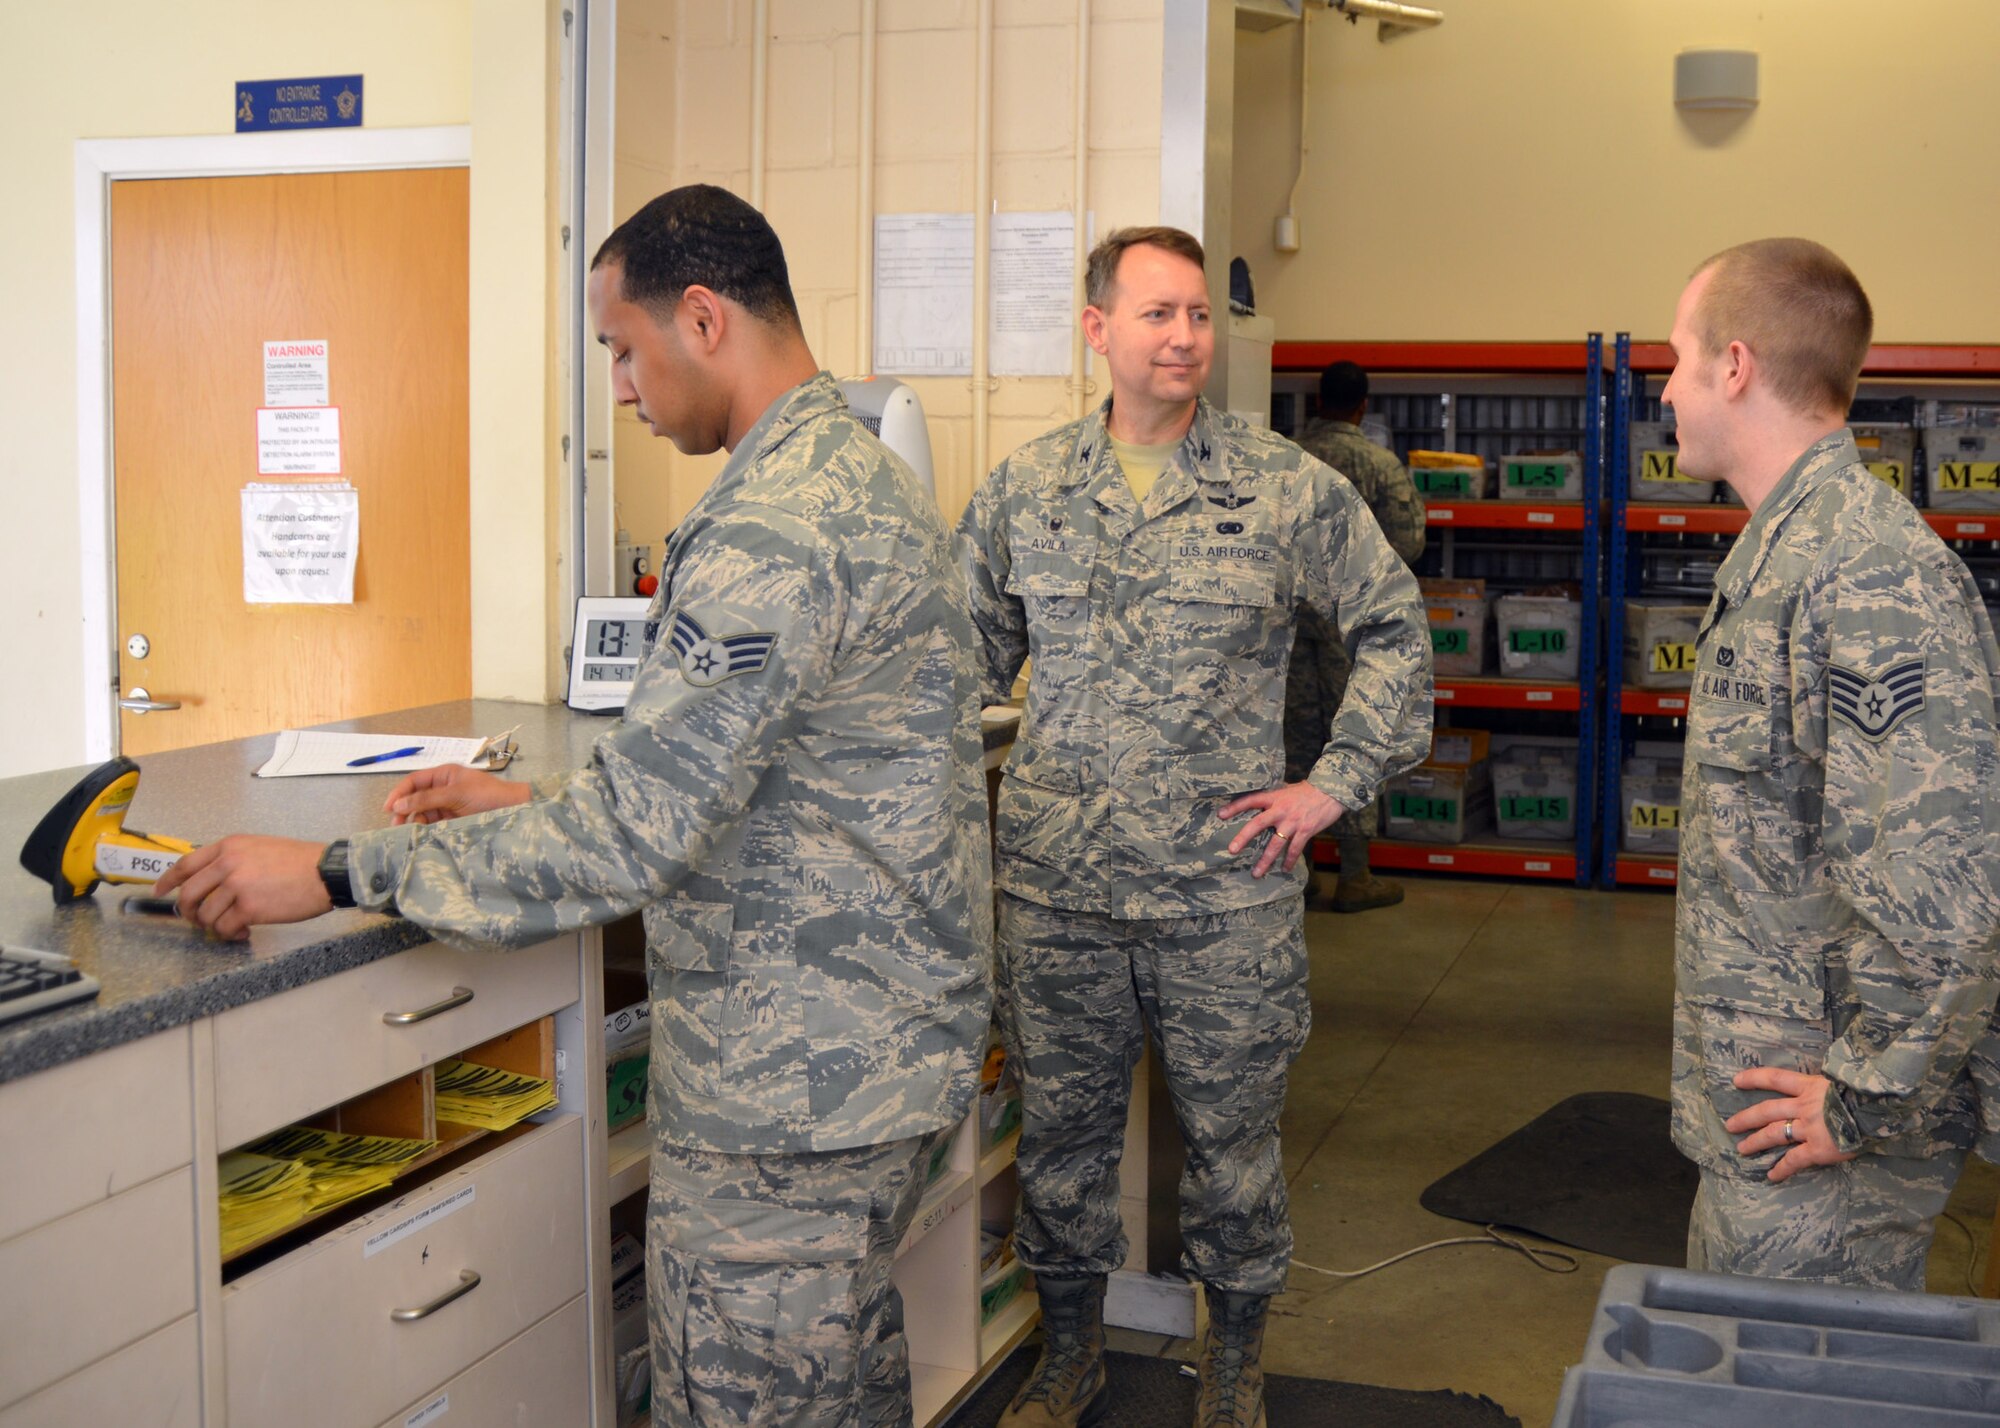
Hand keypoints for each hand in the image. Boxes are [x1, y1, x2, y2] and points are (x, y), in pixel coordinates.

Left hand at [152, 836, 332, 940]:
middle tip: (195, 919)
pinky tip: (242, 932)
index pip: (186, 864)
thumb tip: (212, 882)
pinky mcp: (248, 908)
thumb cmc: (299, 861)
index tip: (159, 892)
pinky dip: (230, 934)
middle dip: (187, 911)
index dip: (168, 881)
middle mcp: (228, 864)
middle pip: (188, 893)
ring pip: (205, 915)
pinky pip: (224, 927)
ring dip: (213, 925)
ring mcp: (237, 886)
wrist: (324, 872)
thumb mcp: (260, 848)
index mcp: (229, 847)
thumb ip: (233, 859)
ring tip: (229, 926)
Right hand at [383, 766, 529, 824]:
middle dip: (404, 810)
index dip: (399, 793)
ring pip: (423, 813)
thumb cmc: (487, 796)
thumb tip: (397, 805)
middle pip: (416, 798)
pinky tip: (420, 836)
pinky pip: (434, 823)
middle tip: (395, 826)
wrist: (514, 810)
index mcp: (444, 774)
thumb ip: (426, 799)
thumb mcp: (455, 794)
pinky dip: (426, 829)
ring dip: (414, 821)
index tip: (388, 808)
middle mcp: (444, 788)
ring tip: (407, 833)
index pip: (414, 781)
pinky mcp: (454, 820)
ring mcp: (449, 804)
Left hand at [1219, 781, 1345, 878]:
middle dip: (1243, 838)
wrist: (1331, 791)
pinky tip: (1285, 869)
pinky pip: (1294, 849)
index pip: (1250, 800)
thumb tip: (1264, 800)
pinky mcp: (1305, 831)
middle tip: (1232, 850)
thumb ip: (1275, 797)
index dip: (1235, 807)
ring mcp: (1292, 822)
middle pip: (1257, 824)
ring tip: (1256, 873)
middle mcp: (1280, 810)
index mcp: (1274, 798)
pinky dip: (1290, 860)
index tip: (1220, 815)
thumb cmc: (1308, 790)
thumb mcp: (1288, 789)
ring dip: (1265, 860)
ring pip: (1275, 844)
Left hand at [1724, 1067, 1857, 1183]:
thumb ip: (1826, 1088)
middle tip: (1730, 1126)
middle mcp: (1804, 1106)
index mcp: (1810, 1087)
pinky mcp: (1818, 1149)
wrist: (1878, 1110)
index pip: (1775, 1078)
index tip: (1736, 1081)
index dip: (1754, 1078)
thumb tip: (1824, 1090)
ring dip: (1756, 1142)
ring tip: (1742, 1149)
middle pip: (1767, 1110)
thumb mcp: (1842, 1082)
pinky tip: (1771, 1176)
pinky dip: (1782, 1169)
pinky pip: (1794, 1160)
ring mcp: (1809, 1128)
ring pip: (1774, 1134)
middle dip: (1746, 1118)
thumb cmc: (1865, 1094)